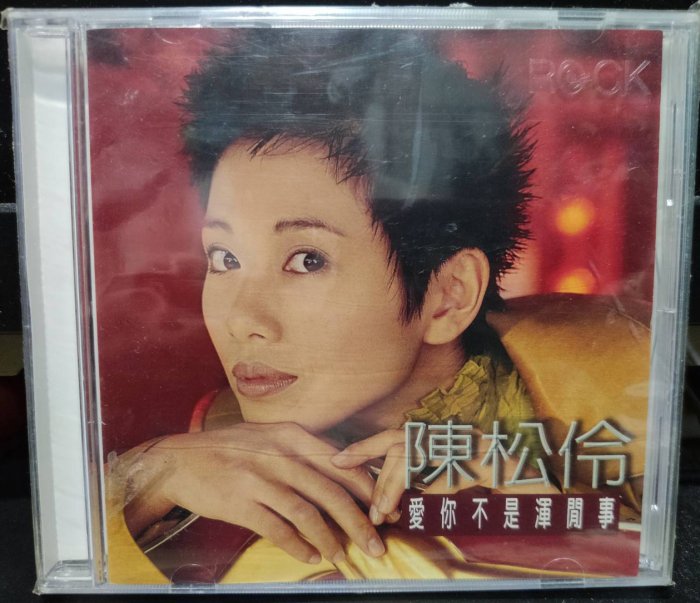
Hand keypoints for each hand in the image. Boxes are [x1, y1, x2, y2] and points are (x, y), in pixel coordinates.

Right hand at [122, 422, 384, 564]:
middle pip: (330, 491)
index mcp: (290, 435)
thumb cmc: (230, 449)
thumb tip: (342, 471)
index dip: (365, 489)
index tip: (382, 509)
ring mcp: (259, 479)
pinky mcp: (241, 503)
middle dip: (359, 521)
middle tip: (376, 545)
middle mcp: (279, 454)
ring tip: (343, 556)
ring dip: (330, 539)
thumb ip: (303, 450)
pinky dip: (297, 545)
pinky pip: (277, 529)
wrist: (180, 461)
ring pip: (307, 513)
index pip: (340, 463)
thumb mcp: (269, 436)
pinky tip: (309, 555)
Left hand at [331, 427, 560, 524]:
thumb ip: (417, 480)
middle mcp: (434, 434)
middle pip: (393, 441)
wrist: (515, 467)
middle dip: (364, 454)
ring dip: (390, 486)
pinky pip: (430, 470)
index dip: (363, 446)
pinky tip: (405, 504)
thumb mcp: (441, 475)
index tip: (337, 457)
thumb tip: (394, 497)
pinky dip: (416, 487)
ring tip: (379, 512)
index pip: (389, 438)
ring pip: (407, 457)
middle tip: (338, 467)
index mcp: (427, 436)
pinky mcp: (461, 453)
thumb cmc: (476, 470)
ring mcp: (447, 441)